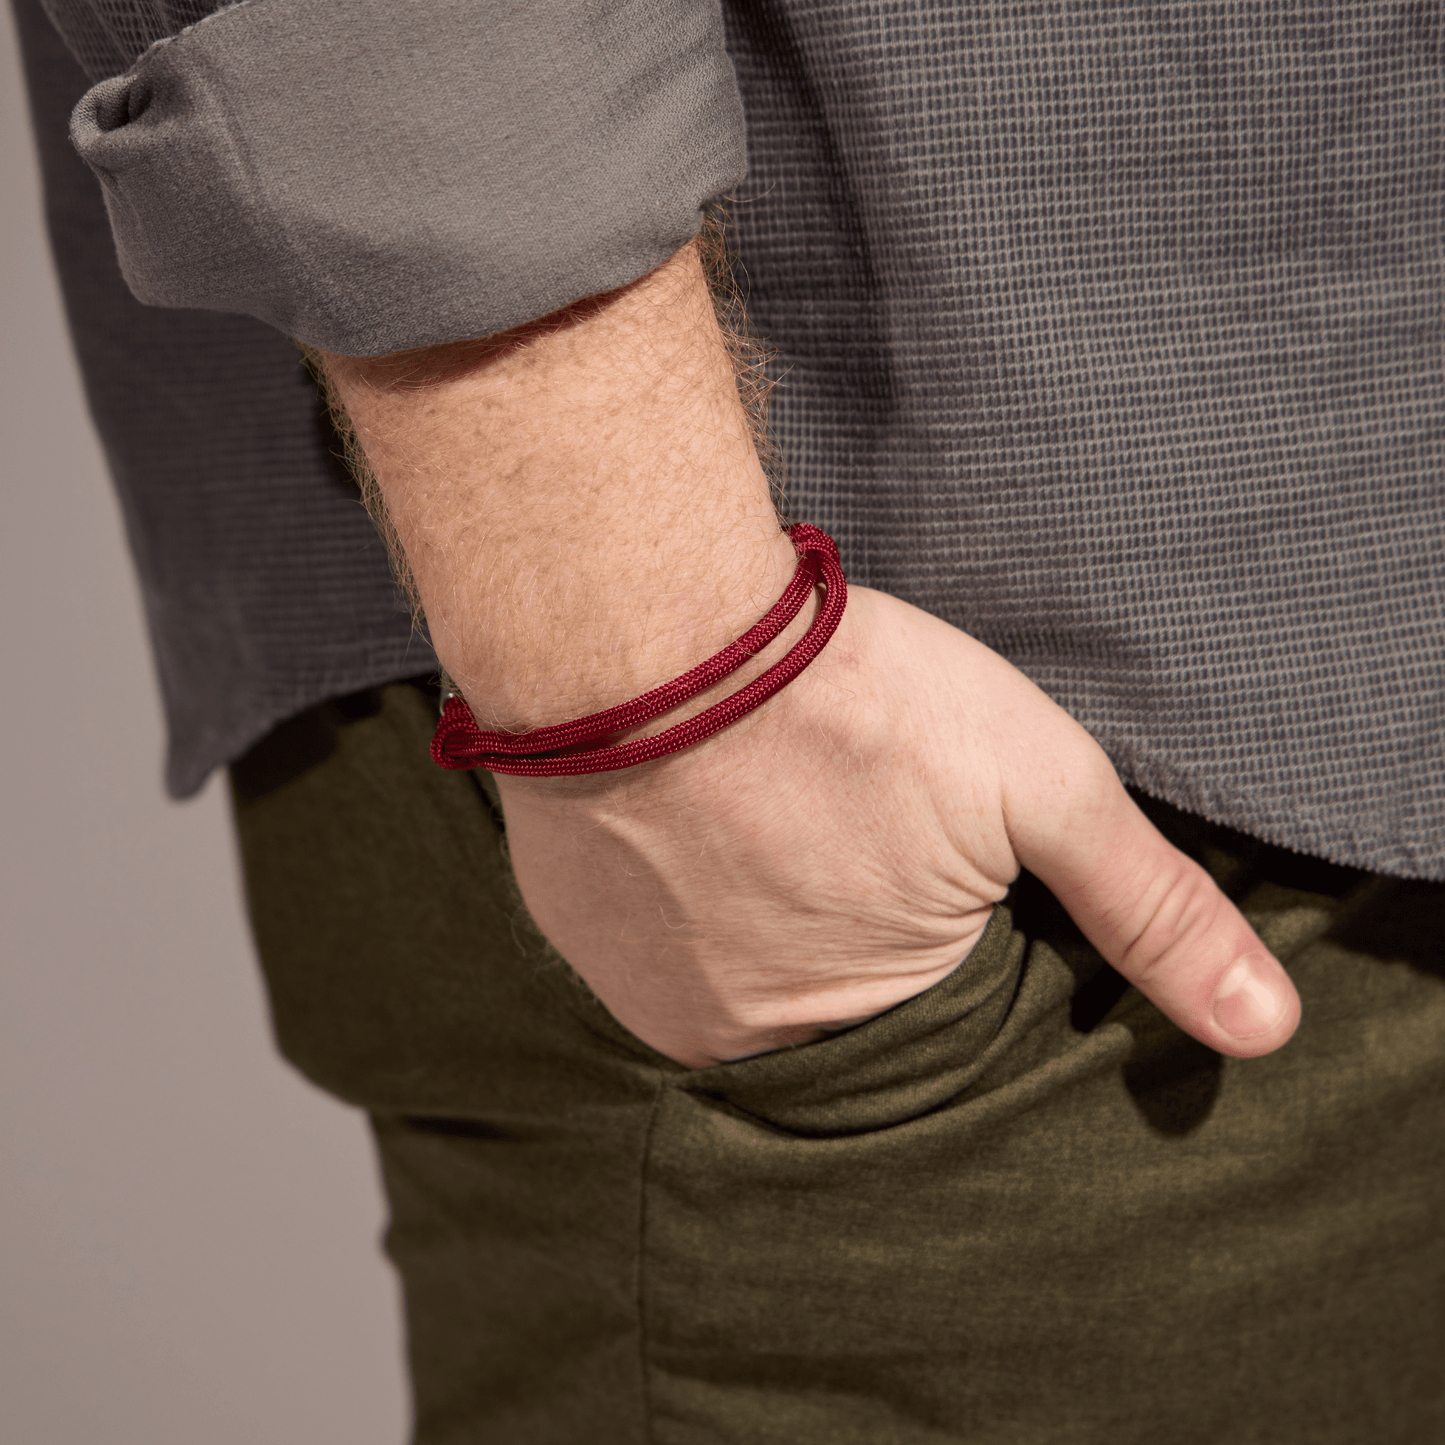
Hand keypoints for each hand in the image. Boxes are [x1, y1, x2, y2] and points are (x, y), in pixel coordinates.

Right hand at [492, 583, 1301, 1066]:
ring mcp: (638, 988)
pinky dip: (680, 879)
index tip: (922, 841)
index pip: (933, 1014)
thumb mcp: (1038, 787)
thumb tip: (1265, 1031)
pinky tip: (698, 807)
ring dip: (757, 896)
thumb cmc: (847, 699)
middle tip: (838, 807)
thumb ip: (1148, 909)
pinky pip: (648, 930)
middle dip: (846, 913)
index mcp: (863, 1025)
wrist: (639, 623)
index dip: (944, 919)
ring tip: (769, 800)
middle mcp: (737, 1039)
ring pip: (732, 962)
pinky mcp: (568, 929)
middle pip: (824, 994)